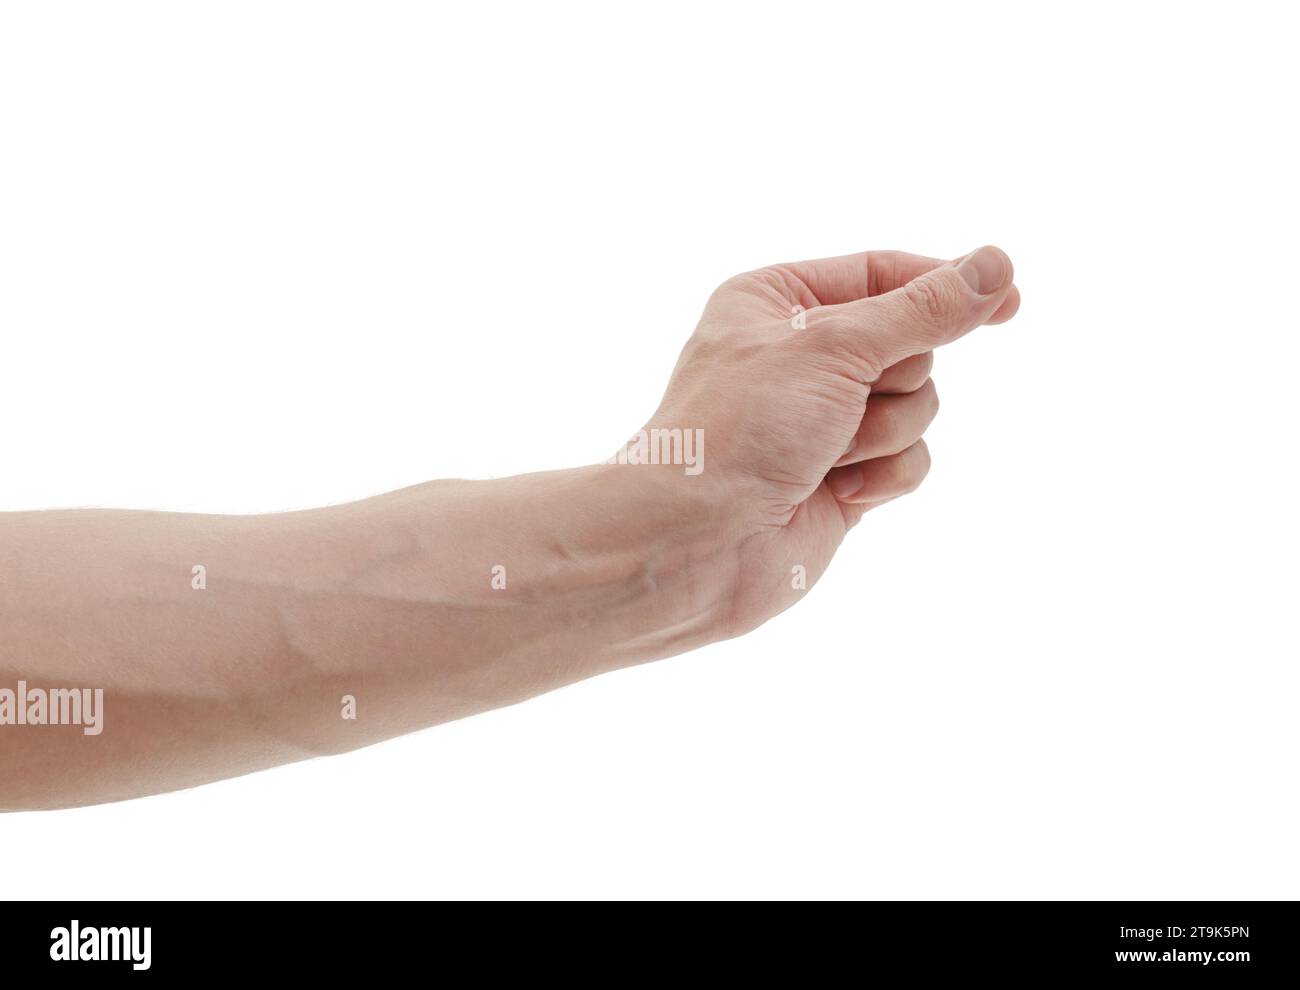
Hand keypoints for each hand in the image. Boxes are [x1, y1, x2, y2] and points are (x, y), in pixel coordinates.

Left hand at [644, 246, 1019, 633]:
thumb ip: (925, 309)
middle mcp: (799, 356)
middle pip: (911, 344)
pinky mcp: (844, 477)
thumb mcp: (835, 346)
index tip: (1010, 298)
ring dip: (884, 432)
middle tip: (843, 402)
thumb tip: (996, 265)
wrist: (695, 541)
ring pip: (919, 405)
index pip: (884, 273)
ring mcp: (823, 420)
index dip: (946, 286)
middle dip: (892, 379)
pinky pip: (910, 459)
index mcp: (777, 300)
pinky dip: (883, 476)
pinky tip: (835, 492)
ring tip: (827, 454)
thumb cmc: (740, 427)